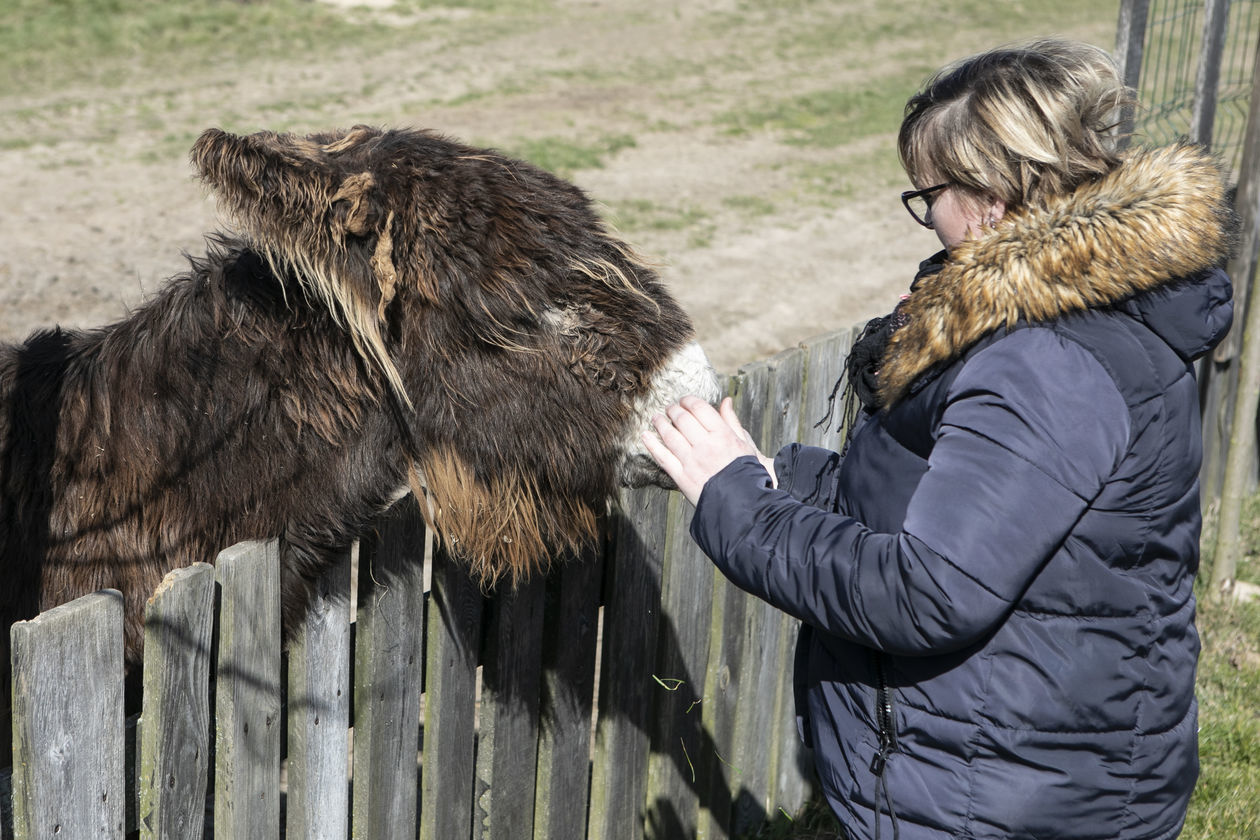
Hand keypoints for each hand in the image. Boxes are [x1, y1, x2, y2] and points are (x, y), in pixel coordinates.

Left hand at [642, 395, 775, 504]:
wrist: (742, 503)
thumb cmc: (746, 471)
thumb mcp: (745, 444)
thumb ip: (732, 421)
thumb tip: (726, 400)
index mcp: (723, 435)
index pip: (700, 408)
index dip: (688, 401)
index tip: (684, 401)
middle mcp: (705, 446)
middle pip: (682, 419)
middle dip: (673, 410)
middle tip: (669, 408)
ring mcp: (692, 461)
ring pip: (670, 436)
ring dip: (660, 423)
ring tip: (656, 418)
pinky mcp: (682, 477)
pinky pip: (663, 457)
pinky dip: (652, 445)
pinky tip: (645, 436)